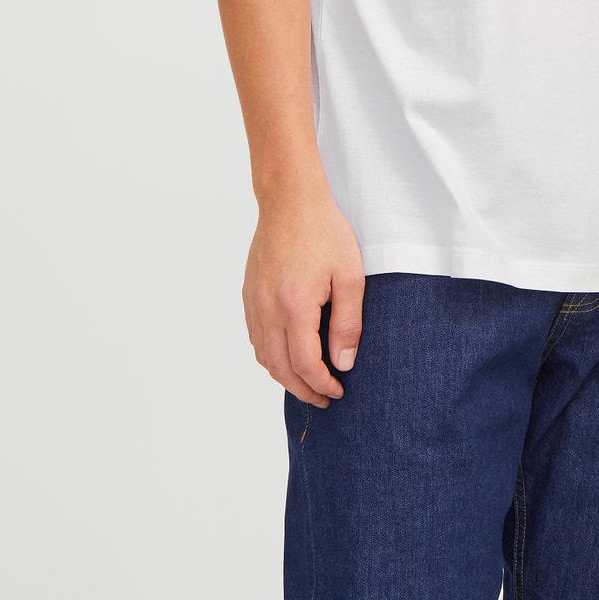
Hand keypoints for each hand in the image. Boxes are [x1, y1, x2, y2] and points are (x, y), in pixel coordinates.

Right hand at [242, 190, 364, 408]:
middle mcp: (267, 309)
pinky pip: (255, 337)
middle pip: (279, 369)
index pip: (304, 365)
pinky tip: (289, 354)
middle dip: (303, 390)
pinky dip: (270, 355)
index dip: (322, 385)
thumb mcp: (350, 276)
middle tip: (324, 398)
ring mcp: (254, 302)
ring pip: (263, 356)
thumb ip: (347, 323)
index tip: (339, 391)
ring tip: (308, 382)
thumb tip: (343, 363)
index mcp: (294, 307)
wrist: (290, 201)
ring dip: (284, 376)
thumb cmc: (324, 232)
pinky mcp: (249, 294)